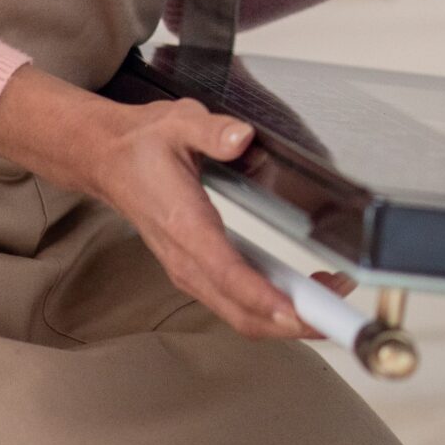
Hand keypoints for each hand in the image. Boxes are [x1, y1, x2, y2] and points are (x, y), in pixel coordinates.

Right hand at [0, 66, 309, 341]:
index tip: (299, 310)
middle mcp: (187, 259)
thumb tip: (240, 137)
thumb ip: (211, 131)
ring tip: (330, 301)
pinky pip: (235, 303)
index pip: (228, 274)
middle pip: (241, 312)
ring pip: (240, 314)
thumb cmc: (142, 146)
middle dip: (291, 321)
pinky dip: (270, 307)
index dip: (265, 297)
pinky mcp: (196, 270)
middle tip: (337, 310)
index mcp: (185, 226)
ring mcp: (190, 270)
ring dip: (285, 318)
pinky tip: (299, 293)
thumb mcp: (179, 123)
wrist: (108, 159)